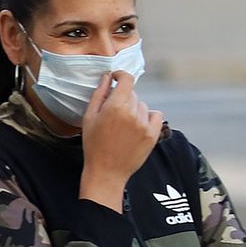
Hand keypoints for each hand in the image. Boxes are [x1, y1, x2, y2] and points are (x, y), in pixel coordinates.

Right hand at [79, 71, 161, 209]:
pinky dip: (149, 117)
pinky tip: (138, 126)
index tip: (117, 78)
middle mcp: (133, 113)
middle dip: (123, 99)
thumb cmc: (94, 144)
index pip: (127, 80)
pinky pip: (156, 116)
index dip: (121, 75)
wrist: (107, 171)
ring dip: (135, 110)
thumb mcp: (89, 116)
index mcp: (115, 106)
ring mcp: (145, 125)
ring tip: (123, 125)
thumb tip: (107, 77)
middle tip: (113, 114)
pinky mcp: (153, 135)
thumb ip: (99, 94)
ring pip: (143, 106)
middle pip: (132, 94)